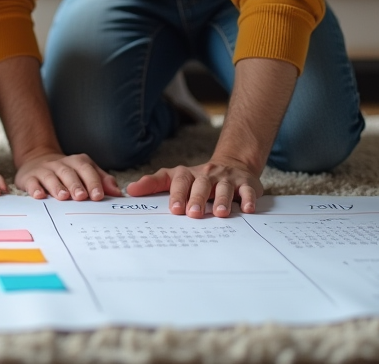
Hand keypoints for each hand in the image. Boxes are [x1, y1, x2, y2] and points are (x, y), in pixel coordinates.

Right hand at [15, 152, 121, 201]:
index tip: (98, 196)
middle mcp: (60, 164)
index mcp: (77, 162)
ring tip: (63, 197)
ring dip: (57, 186)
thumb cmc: (67, 172)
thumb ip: (102, 180)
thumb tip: (117, 193)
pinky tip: (39, 196)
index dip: (93, 182)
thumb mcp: (85, 171)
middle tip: (81, 197)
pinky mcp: (29, 177)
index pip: (86, 169)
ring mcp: (44, 170)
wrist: (37, 159)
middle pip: (69, 172)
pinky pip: (31, 182)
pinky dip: (35, 188)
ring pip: (51, 177)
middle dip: (76, 185)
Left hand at [125, 157, 262, 217]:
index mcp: (188, 175)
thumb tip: (130, 189)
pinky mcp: (245, 183)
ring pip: (224, 187)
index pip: (179, 181)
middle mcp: (207, 175)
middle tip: (192, 214)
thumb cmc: (200, 179)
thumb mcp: (176, 178)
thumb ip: (154, 183)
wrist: (234, 164)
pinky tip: (247, 209)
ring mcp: (227, 179)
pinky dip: (248, 199)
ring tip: (220, 214)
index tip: (173, 209)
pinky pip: (247, 190)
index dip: (176, 194)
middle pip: (201, 184)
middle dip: (197, 199)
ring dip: (222, 200)